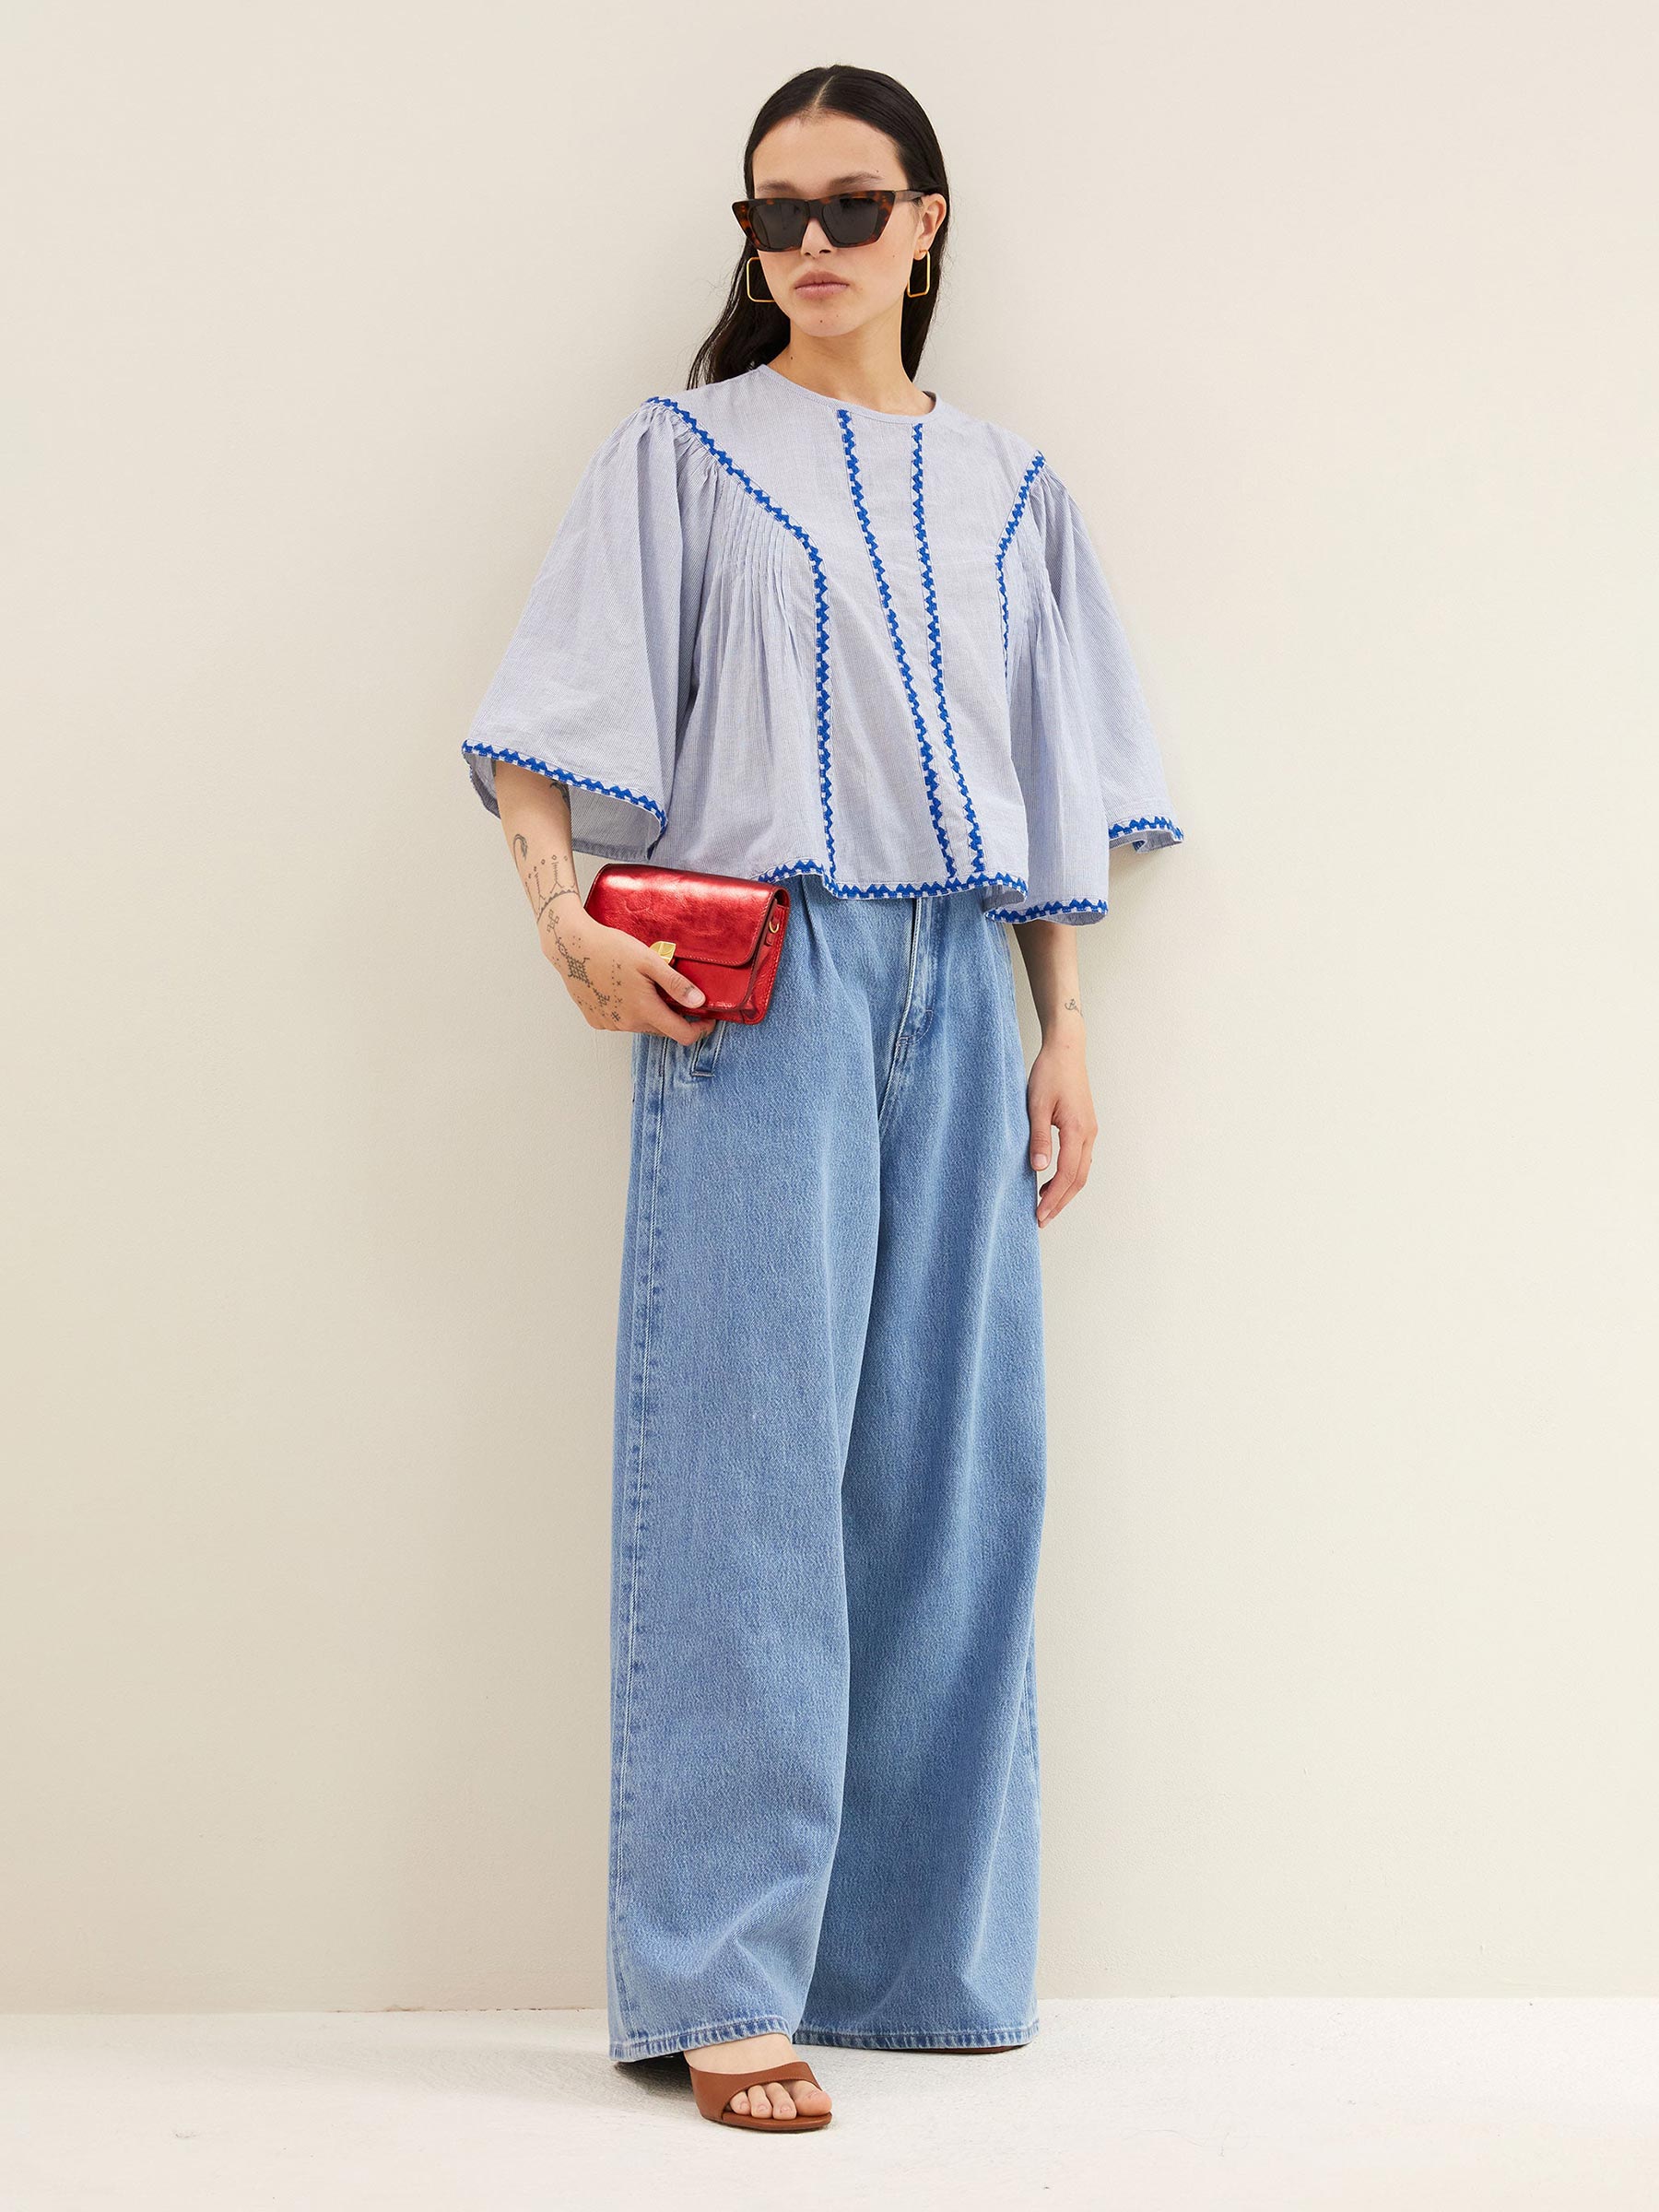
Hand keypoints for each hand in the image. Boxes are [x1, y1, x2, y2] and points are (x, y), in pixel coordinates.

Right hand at [544, 912, 717, 1040]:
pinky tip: (623, 989)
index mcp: (643, 1010)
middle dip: (673, 1015)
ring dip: (649, 1012)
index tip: (707, 1019)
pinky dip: (628, 1011)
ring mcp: (609, 1024)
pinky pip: (621, 1021)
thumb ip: (676, 984)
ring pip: (641, 1025)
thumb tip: (699, 1002)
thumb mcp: (649, 961)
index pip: (681, 1035)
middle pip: (661, 1028)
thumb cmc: (610, 948)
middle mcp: (626, 1023)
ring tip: (642, 984)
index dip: (699, 1030)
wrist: (570, 946)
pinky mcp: (595, 1019)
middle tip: (673, 991)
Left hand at [1027, 1022, 1097, 1226]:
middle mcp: (1089, 1134)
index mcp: (1078, 1130)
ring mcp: (1089, 1131)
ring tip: (1045, 1206)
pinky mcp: (1085, 1126)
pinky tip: (1051, 1180)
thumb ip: (1039, 1138)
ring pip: (1081, 1171)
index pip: (1068, 1174)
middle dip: (1061, 1201)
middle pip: (1079, 1179)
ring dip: (1065, 1191)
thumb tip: (1039, 1168)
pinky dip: (1069, 1176)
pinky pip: (1080, 1159)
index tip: (1039, 1214)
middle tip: (1041, 1219)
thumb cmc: (1050, 1073)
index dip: (1054, 1198)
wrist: (1066, 1050)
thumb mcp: (1036, 1105)